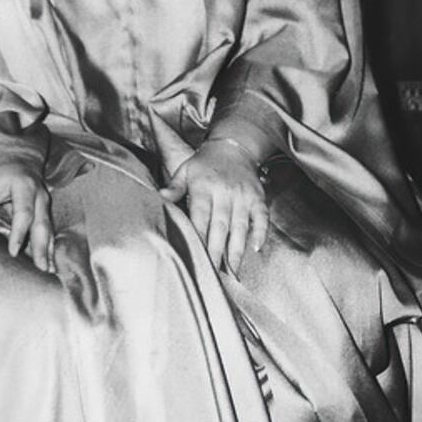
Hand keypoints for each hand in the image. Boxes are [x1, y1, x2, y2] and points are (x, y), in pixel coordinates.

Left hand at [0, 159, 54, 272]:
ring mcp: (45, 205)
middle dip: (42, 247)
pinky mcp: (46, 213)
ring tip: (48, 270)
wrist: (16, 162)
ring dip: (49, 251)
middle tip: (41, 268)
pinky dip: (50, 248)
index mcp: (25, 187)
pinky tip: (50, 263)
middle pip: (42, 225)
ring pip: (49, 230)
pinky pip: (49, 232)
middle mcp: (40, 197)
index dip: (19, 234)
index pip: (24, 214)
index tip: (14, 252)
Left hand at [159, 142, 269, 275]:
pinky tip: (257, 249)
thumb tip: (159, 197)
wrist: (233, 147)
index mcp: (204, 188)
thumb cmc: (204, 164)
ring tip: (232, 272)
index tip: (195, 258)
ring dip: (237, 250)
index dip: (199, 239)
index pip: (200, 218)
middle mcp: (225, 194)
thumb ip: (173, 187)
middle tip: (213, 274)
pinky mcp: (257, 198)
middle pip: (220, 227)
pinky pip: (262, 217)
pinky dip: (260, 232)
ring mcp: (243, 197)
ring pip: (240, 227)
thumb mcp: (185, 171)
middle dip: (216, 252)